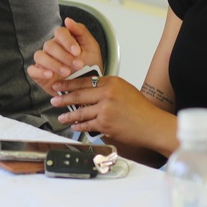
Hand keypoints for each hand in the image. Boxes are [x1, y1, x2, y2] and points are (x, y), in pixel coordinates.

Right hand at [27, 17, 102, 95]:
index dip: (67, 41)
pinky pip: (32, 69)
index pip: (59, 32)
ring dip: (53, 63)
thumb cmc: (90, 66)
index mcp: (63, 40)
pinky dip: (40, 71)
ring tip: (67, 72)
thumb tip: (67, 20)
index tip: (78, 52)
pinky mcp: (39, 74)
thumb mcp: (91, 48)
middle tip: (78, 65)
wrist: (88, 87)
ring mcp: (44, 61)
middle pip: (50, 45)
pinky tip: (50, 75)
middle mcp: (52, 49)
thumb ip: (81, 31)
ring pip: (40, 55)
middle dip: (64, 56)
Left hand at [49, 75, 168, 144]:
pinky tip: (74, 125)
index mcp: (111, 82)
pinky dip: (79, 126)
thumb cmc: (140, 109)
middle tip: (54, 100)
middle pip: (79, 95)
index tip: (59, 85)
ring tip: (60, 116)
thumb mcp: (124, 89)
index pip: (84, 81)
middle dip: (63, 98)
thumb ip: (107, 88)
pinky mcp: (105, 124)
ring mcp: (105, 109)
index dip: (68, 84)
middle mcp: (107, 94)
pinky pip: (87, 124)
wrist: (152, 125)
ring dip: (68, 115)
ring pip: (80, 112)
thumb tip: (88, 90)